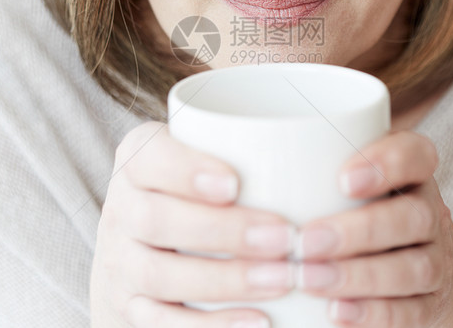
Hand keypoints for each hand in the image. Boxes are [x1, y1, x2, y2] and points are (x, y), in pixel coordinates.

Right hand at [90, 121, 297, 326]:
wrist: (140, 250)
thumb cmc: (198, 192)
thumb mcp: (205, 158)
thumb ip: (244, 147)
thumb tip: (334, 142)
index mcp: (136, 160)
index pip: (148, 156)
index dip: (185, 170)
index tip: (236, 183)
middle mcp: (119, 210)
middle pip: (155, 219)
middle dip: (223, 231)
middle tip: (285, 238)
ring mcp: (118, 264)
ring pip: (158, 275)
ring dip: (226, 280)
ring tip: (284, 279)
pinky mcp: (127, 310)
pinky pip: (161, 324)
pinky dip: (211, 326)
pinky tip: (260, 321)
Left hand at [294, 130, 452, 326]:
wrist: (405, 283)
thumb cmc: (347, 217)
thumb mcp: (334, 188)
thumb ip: (301, 174)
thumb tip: (221, 171)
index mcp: (409, 175)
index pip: (416, 154)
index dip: (386, 162)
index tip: (340, 179)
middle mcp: (429, 214)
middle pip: (412, 215)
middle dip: (359, 230)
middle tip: (306, 242)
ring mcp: (438, 262)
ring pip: (414, 266)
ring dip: (359, 275)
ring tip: (310, 280)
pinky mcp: (435, 307)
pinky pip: (414, 311)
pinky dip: (375, 313)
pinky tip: (337, 313)